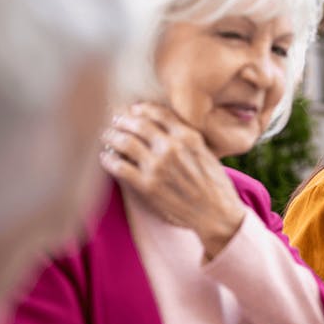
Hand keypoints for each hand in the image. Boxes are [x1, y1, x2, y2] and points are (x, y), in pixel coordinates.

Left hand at [100, 102, 244, 259]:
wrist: (217, 214)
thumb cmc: (215, 184)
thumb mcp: (207, 153)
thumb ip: (187, 138)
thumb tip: (165, 127)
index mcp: (188, 137)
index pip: (157, 113)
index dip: (141, 109)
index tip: (133, 111)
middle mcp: (171, 147)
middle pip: (137, 123)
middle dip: (122, 120)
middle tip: (114, 122)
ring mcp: (157, 166)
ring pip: (124, 141)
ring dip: (111, 136)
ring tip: (106, 137)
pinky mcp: (147, 186)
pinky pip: (118, 166)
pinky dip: (108, 159)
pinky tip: (106, 158)